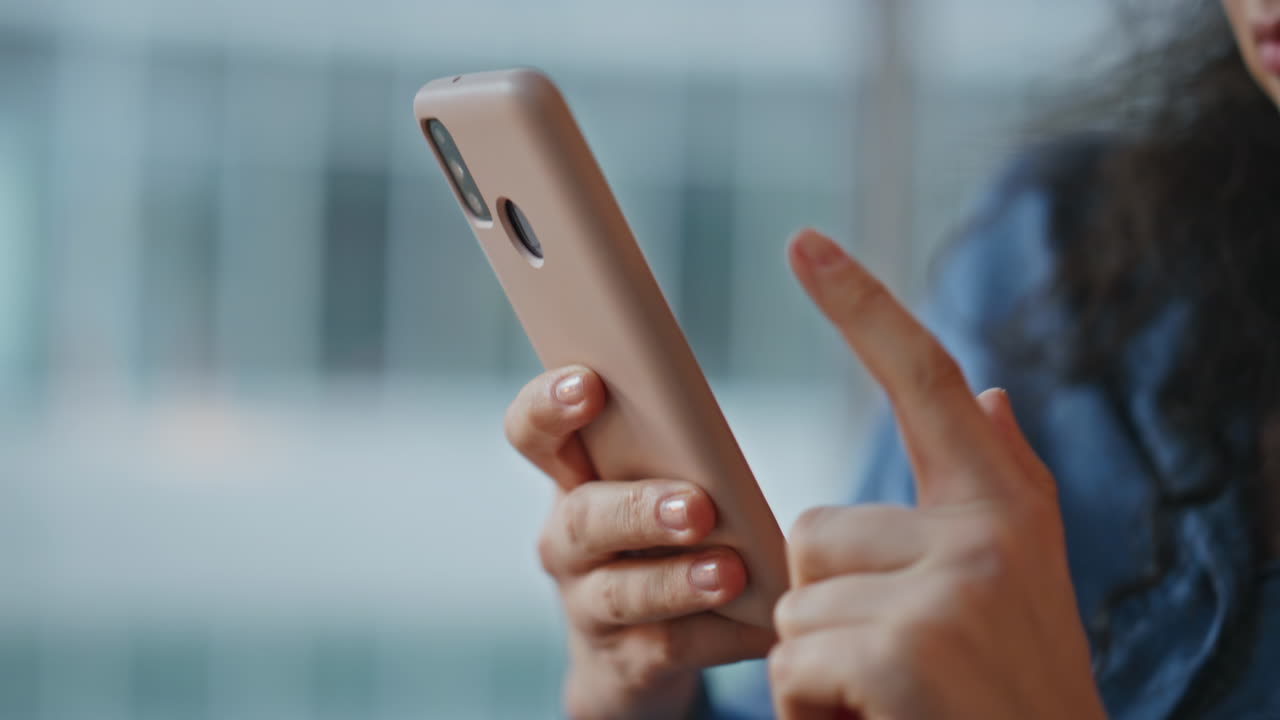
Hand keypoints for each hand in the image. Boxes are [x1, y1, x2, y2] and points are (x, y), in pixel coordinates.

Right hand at [506, 367, 775, 719]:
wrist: (635, 657)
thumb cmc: (656, 541)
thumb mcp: (653, 487)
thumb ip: (672, 450)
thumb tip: (718, 428)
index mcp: (572, 480)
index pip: (533, 433)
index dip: (549, 405)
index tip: (589, 384)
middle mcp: (566, 542)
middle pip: (583, 518)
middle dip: (639, 509)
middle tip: (697, 506)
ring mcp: (588, 607)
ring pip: (621, 593)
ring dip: (677, 581)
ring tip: (731, 572)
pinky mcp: (625, 663)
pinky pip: (668, 648)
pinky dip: (720, 635)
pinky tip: (762, 620)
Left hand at [768, 230, 1105, 719]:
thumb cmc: (1018, 685)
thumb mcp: (1024, 577)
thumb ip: (1000, 479)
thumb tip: (986, 393)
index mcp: (1006, 504)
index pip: (927, 379)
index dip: (863, 306)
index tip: (805, 243)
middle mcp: (985, 531)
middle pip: (812, 528)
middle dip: (826, 604)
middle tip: (893, 661)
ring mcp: (947, 589)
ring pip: (794, 601)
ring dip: (818, 664)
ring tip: (890, 698)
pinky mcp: (903, 650)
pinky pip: (789, 662)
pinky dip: (811, 709)